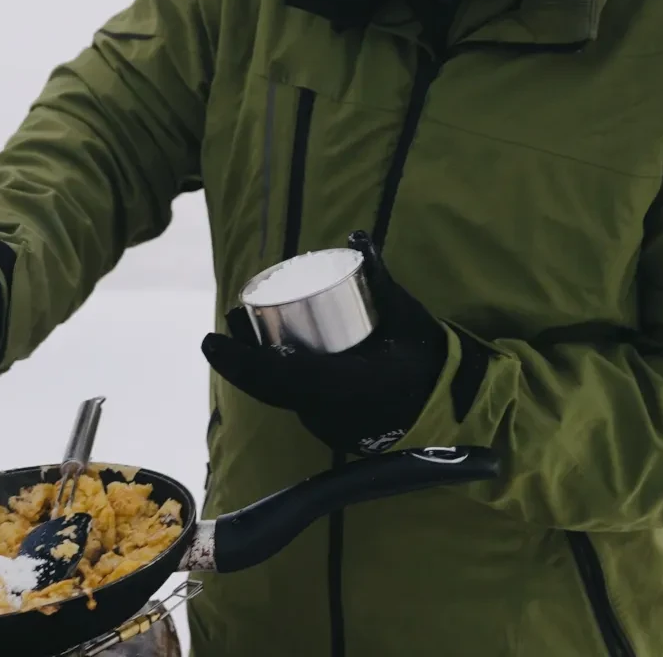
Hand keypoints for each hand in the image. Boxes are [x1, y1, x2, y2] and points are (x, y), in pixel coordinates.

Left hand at [200, 234, 452, 454]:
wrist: (449, 402)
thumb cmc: (426, 356)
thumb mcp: (406, 315)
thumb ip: (379, 277)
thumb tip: (356, 236)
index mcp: (356, 384)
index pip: (288, 377)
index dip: (246, 362)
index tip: (213, 342)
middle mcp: (338, 411)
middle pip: (273, 391)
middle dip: (239, 364)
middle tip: (218, 336)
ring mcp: (333, 424)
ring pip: (280, 399)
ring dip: (251, 373)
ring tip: (231, 339)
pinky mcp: (331, 426)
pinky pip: (292, 404)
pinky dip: (269, 383)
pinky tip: (254, 360)